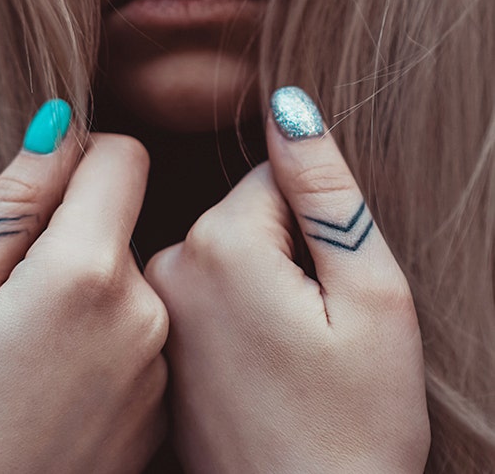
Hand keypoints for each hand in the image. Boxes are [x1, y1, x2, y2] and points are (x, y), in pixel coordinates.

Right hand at [0, 105, 167, 473]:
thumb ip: (12, 203)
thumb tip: (59, 129)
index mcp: (86, 273)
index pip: (124, 158)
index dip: (84, 156)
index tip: (49, 186)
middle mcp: (145, 310)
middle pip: (122, 220)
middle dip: (74, 236)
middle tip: (17, 297)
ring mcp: (163, 358)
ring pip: (129, 275)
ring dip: (89, 288)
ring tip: (37, 346)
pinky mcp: (166, 394)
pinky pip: (141, 327)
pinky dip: (107, 332)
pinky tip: (63, 379)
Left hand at [146, 88, 429, 473]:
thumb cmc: (354, 419)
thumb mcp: (369, 294)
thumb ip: (324, 190)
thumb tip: (290, 107)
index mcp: (223, 244)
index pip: (274, 178)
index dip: (315, 225)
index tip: (326, 281)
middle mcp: (171, 265)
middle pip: (244, 213)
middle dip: (285, 250)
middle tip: (308, 323)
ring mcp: (156, 305)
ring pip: (225, 249)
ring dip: (260, 280)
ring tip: (280, 348)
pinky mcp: (157, 337)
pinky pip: (203, 287)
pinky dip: (234, 307)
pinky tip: (253, 360)